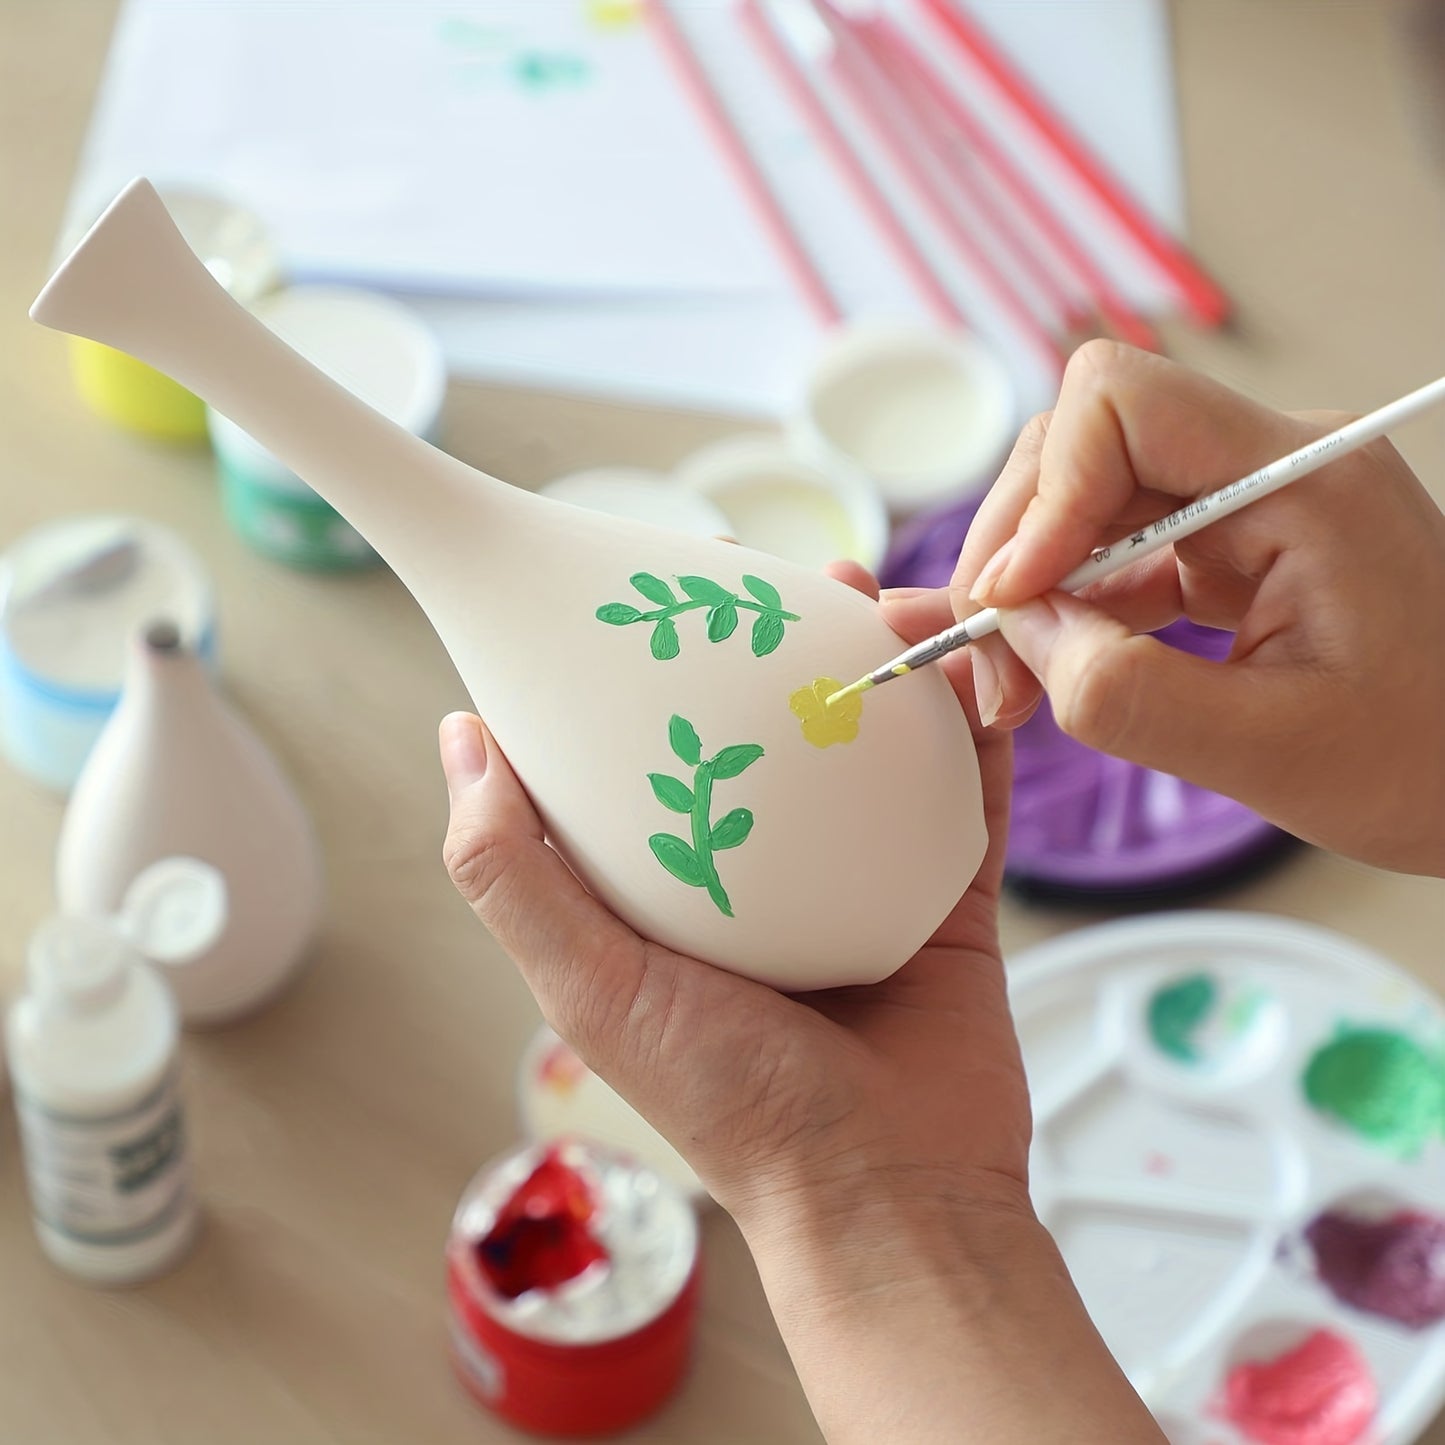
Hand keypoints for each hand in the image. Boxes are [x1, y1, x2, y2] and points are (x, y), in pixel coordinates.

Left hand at [439, 568, 1161, 1443]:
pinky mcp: (943, 895)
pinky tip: (972, 670)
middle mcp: (765, 870)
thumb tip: (463, 736)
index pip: (659, 742)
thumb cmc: (731, 1105)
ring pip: (875, 744)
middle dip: (790, 639)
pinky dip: (973, 733)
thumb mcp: (592, 985)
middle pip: (775, 724)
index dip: (664, 658)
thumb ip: (515, 872)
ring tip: (893, 602)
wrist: (891, 1197)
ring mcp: (862, 877)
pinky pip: (966, 796)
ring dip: (887, 664)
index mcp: (679, 883)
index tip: (672, 583)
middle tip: (802, 576)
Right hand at [957, 341, 1444, 876]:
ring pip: (1088, 498)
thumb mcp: (1268, 753)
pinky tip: (1045, 661)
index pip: (1121, 404)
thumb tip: (1014, 635)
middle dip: (1017, 546)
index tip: (1012, 599)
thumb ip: (1122, 692)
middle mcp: (1272, 467)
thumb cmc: (1429, 763)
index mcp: (1303, 483)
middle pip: (1084, 443)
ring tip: (1006, 676)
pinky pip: (1120, 548)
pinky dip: (1068, 604)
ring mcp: (1250, 503)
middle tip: (990, 656)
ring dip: (1032, 582)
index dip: (1044, 495)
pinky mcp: (1235, 547)